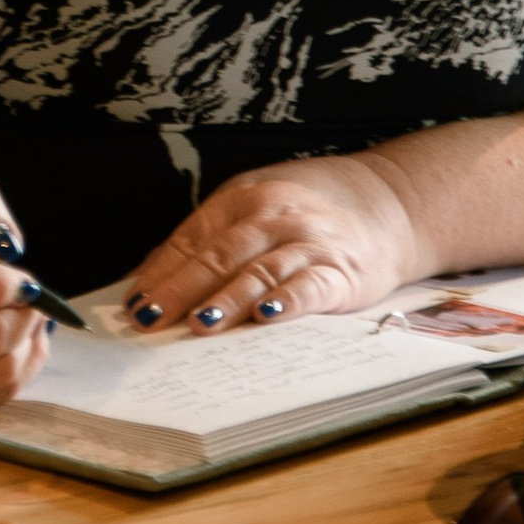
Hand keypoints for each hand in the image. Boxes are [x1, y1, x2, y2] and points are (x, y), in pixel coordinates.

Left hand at [119, 154, 423, 333]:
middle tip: (151, 319)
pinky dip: (288, 301)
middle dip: (182, 289)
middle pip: (219, 256)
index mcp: (243, 199)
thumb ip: (205, 241)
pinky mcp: (340, 271)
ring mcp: (307, 242)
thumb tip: (147, 279)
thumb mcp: (252, 210)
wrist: (388, 204)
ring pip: (259, 271)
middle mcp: (273, 216)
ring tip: (200, 323)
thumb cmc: (306, 213)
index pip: (193, 239)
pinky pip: (310, 286)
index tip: (135, 303)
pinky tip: (268, 317)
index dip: (161, 272)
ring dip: (228, 299)